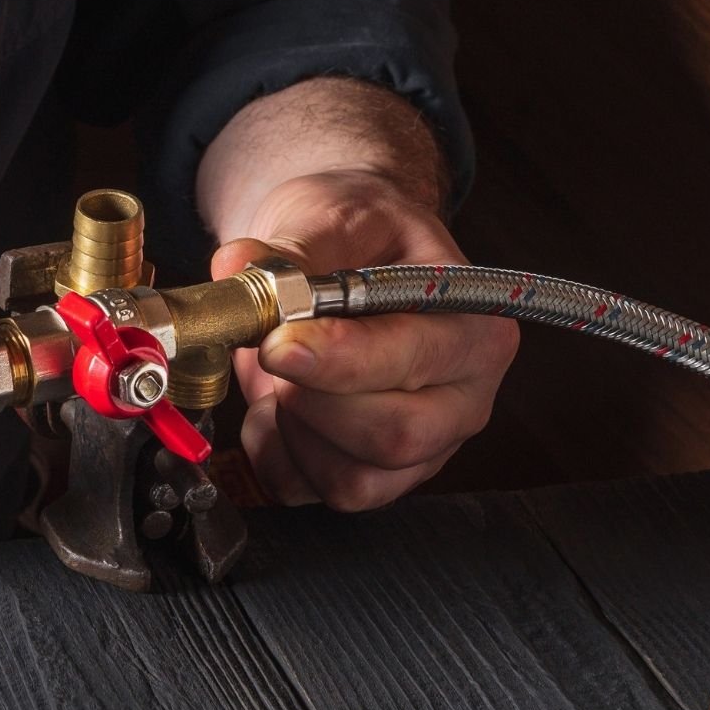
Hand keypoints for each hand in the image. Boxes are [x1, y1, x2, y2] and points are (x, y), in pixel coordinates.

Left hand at [209, 171, 516, 509]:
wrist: (343, 252)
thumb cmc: (356, 234)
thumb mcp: (328, 216)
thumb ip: (286, 251)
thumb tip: (237, 267)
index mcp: (473, 326)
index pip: (413, 362)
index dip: (340, 360)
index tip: (279, 342)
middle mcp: (462, 398)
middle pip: (393, 436)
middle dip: (311, 400)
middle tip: (270, 351)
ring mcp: (422, 448)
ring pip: (353, 481)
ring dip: (291, 430)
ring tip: (278, 373)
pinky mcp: (372, 478)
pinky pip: (311, 492)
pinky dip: (273, 454)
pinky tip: (274, 405)